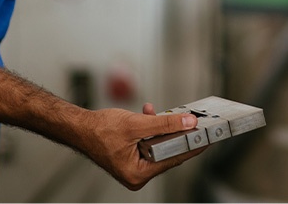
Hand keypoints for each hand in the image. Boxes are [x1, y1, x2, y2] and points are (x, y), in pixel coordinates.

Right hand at [77, 103, 207, 190]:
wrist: (80, 126)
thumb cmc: (99, 131)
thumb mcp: (138, 125)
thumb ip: (165, 124)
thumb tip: (188, 123)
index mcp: (138, 173)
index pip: (174, 159)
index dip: (192, 145)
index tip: (207, 136)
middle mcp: (138, 173)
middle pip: (168, 151)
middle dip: (176, 133)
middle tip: (191, 120)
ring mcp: (136, 165)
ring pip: (160, 144)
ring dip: (162, 127)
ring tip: (161, 113)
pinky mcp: (134, 155)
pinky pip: (150, 141)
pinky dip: (152, 127)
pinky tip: (149, 113)